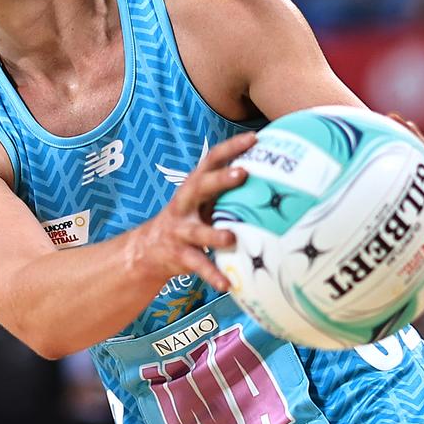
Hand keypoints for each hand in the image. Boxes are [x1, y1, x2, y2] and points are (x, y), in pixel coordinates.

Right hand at [136, 132, 254, 292]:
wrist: (149, 249)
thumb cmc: (189, 220)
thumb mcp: (204, 201)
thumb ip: (228, 191)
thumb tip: (275, 180)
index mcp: (194, 186)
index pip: (212, 159)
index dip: (232, 147)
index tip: (255, 138)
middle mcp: (185, 204)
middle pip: (201, 186)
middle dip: (220, 179)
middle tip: (243, 173)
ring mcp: (181, 230)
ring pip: (197, 231)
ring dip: (214, 234)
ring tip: (231, 237)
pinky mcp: (180, 254)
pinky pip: (198, 265)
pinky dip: (213, 275)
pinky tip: (227, 285)